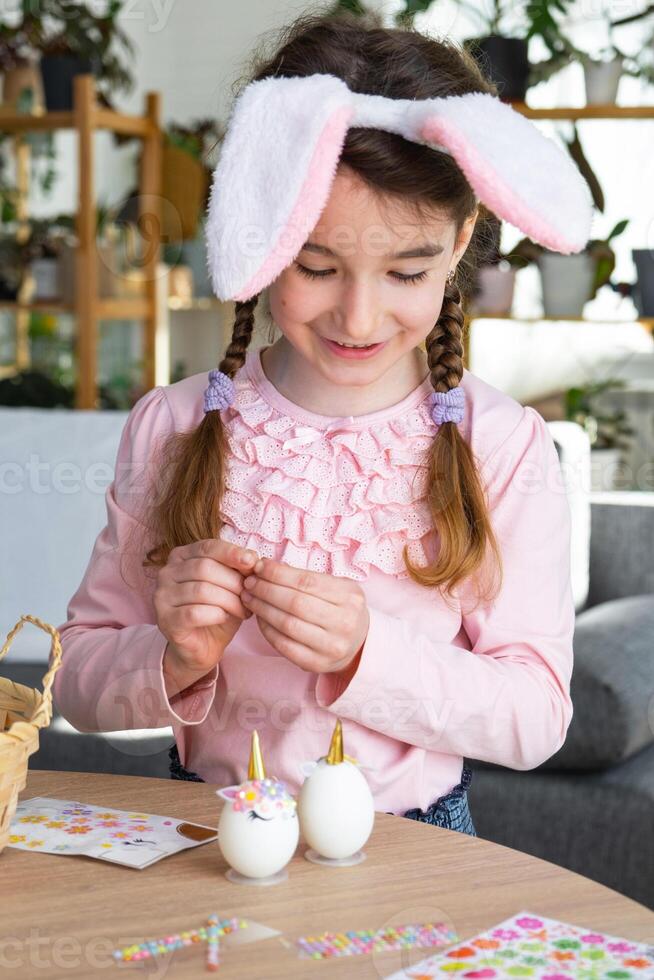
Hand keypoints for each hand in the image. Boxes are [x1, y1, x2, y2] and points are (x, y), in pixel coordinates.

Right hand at [154, 539, 257, 691]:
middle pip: (205, 568)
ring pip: (201, 590)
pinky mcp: (166, 620)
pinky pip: (195, 612)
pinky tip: (225, 617)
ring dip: (229, 600)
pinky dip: (216, 614)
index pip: (207, 547)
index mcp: (181, 557)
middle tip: (250, 595)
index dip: (231, 553)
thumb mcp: (231, 587)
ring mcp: (162, 597)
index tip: (253, 562)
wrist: (202, 647)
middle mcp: (166, 573)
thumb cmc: (217, 612)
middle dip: (234, 581)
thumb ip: (238, 570)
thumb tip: (253, 558)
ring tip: (243, 610)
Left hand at [240, 558, 368, 674]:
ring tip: (249, 598)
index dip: (278, 573)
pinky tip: (259, 617)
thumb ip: (307, 577)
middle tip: (249, 583)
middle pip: (295, 602)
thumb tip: (268, 567)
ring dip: (262, 608)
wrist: (360, 644)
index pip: (306, 581)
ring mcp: (331, 646)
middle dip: (266, 590)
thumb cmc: (342, 609)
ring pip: (287, 624)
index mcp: (350, 597)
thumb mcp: (336, 587)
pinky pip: (284, 645)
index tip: (259, 566)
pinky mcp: (317, 664)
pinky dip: (267, 629)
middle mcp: (344, 623)